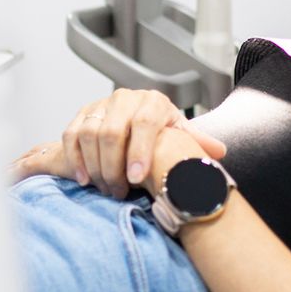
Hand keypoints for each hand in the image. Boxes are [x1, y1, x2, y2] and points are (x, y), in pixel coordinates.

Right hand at [6, 88, 226, 198]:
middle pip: (112, 131)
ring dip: (95, 166)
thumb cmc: (163, 133)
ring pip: (89, 134)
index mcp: (154, 102)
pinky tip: (84, 179)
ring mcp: (101, 105)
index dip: (140, 151)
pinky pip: (71, 135)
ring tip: (105, 189)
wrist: (140, 120)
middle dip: (114, 167)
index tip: (138, 179)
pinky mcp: (82, 114)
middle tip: (119, 192)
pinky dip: (75, 158)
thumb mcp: (180, 136)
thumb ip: (197, 144)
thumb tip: (219, 151)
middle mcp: (126, 98)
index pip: (145, 123)